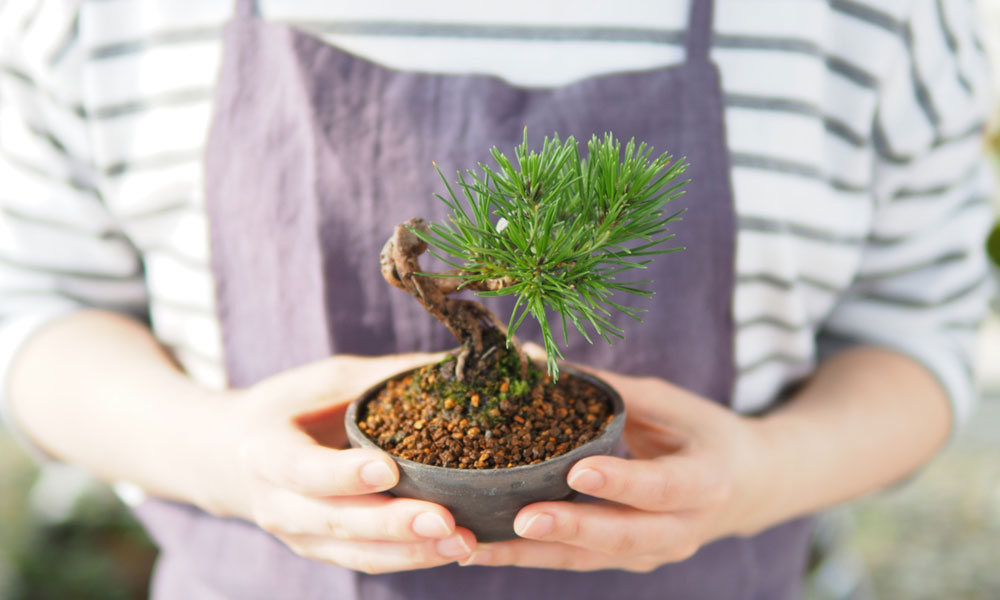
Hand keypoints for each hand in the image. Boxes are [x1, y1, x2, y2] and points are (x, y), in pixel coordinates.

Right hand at [202, 353, 476, 573]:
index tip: (389, 468)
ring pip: (358, 553)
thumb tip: (454, 361)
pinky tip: (452, 549)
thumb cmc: (288, 409)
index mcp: (266, 452)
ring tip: (463, 542)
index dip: (344, 474)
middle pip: (338, 522)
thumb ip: (382, 377)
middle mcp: (279, 505)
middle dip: (394, 524)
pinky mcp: (323, 552)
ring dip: (413, 552)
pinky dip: (411, 559)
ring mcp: (300, 536)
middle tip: (445, 520)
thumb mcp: (325, 381)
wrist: (232, 459)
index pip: (305, 471)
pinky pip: (369, 562)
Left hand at [461, 369, 767, 571]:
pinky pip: (577, 563)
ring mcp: (655, 553)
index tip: (578, 470)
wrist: (747, 486)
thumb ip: (604, 387)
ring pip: (591, 560)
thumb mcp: (666, 402)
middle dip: (570, 529)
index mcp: (704, 481)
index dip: (622, 482)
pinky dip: (532, 558)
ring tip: (482, 547)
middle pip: (623, 537)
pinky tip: (487, 550)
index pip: (661, 487)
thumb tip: (529, 353)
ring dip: (534, 555)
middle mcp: (682, 528)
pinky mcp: (629, 563)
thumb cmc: (702, 433)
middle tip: (521, 520)